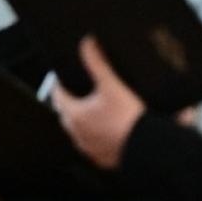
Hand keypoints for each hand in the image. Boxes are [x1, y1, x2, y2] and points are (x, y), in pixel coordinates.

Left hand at [51, 37, 144, 170]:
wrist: (144, 145)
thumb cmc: (127, 117)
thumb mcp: (111, 84)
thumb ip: (97, 62)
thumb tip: (87, 44)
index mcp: (74, 114)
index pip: (57, 96)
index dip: (59, 84)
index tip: (61, 77)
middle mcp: (77, 132)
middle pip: (65, 114)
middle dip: (69, 101)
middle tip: (77, 91)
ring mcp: (87, 146)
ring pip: (77, 130)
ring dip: (81, 120)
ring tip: (93, 109)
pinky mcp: (99, 156)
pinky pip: (91, 144)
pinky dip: (94, 135)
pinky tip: (106, 129)